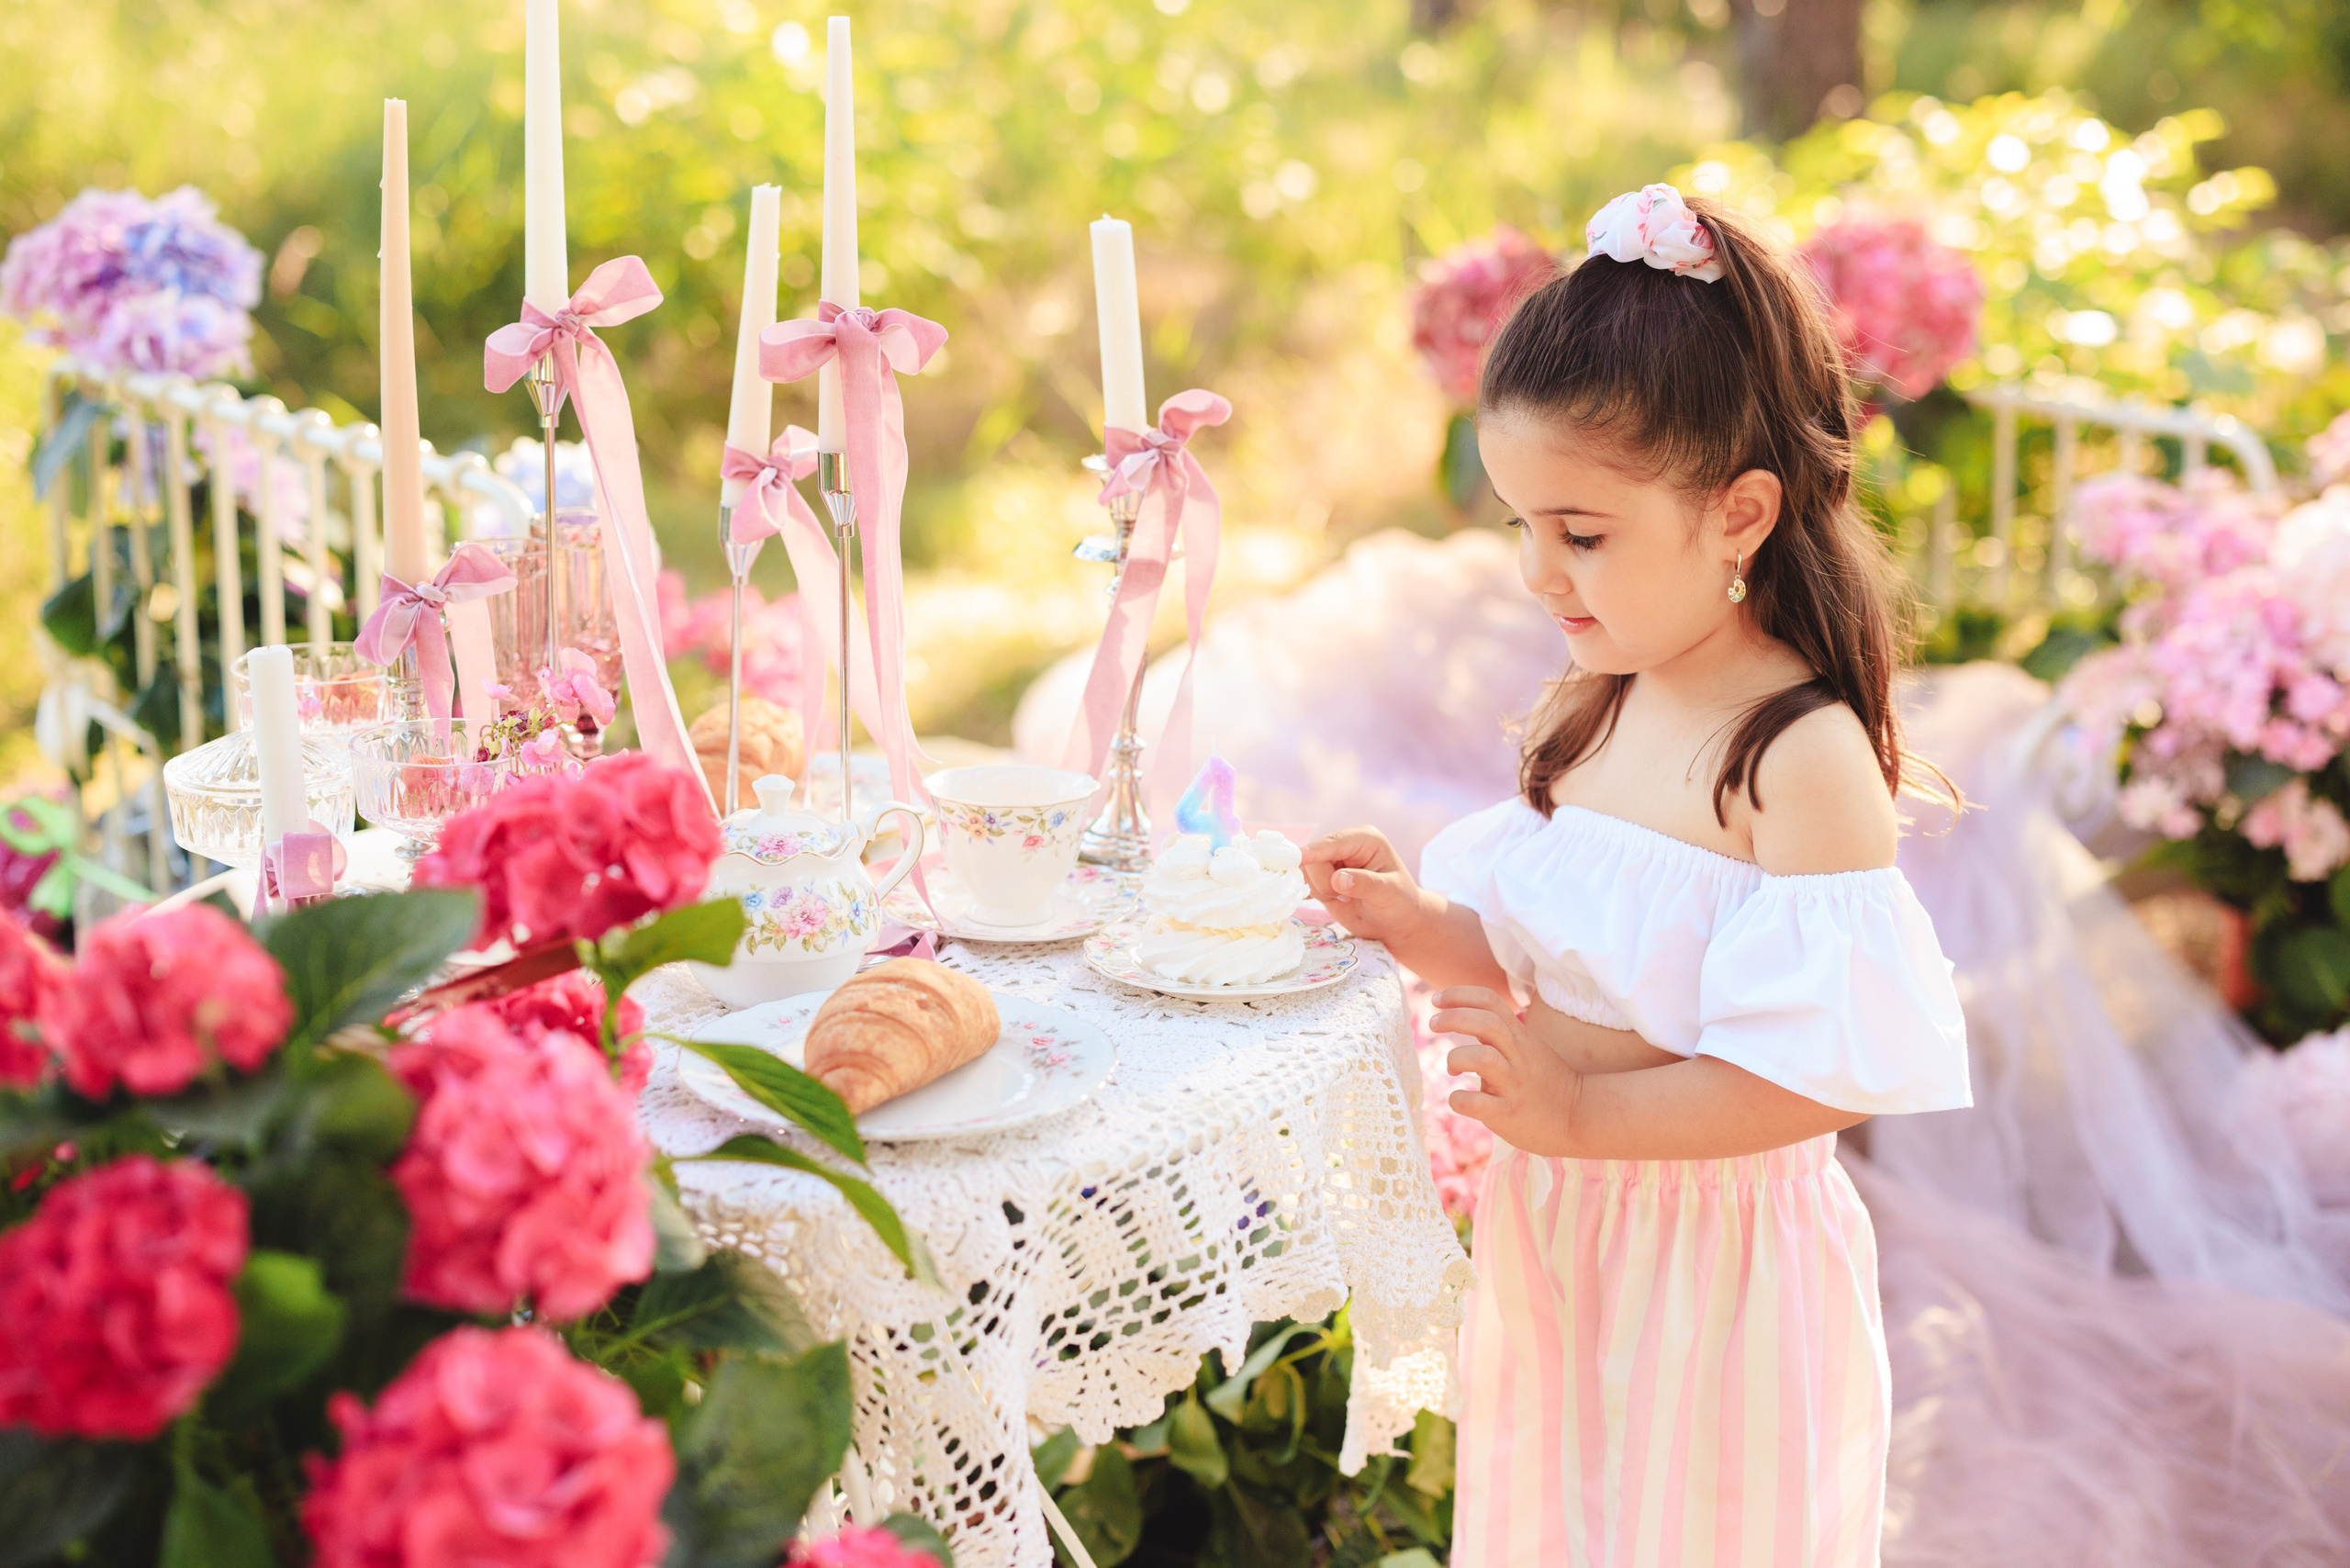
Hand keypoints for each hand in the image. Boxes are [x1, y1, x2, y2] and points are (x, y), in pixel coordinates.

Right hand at [1301, 827, 1427, 943]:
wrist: (1395, 923)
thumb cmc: (1399, 904)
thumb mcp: (1389, 894)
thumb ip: (1366, 884)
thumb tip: (1338, 879)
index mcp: (1365, 839)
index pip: (1334, 843)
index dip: (1315, 851)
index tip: (1298, 859)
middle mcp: (1346, 846)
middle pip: (1315, 857)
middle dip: (1324, 882)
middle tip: (1345, 897)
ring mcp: (1332, 861)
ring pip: (1307, 871)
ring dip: (1320, 890)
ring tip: (1344, 898)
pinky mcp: (1322, 876)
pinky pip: (1305, 881)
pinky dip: (1313, 893)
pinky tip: (1332, 899)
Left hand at [1436, 986, 1581, 1156]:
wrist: (1581, 1118)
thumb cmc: (1547, 1083)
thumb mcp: (1527, 1049)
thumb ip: (1499, 1034)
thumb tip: (1462, 1020)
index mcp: (1520, 1037)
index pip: (1490, 1000)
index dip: (1459, 995)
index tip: (1437, 1000)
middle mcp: (1517, 1056)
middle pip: (1485, 1022)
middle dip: (1453, 1017)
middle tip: (1433, 1024)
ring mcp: (1514, 1085)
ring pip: (1481, 1057)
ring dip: (1456, 1058)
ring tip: (1452, 1069)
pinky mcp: (1508, 1114)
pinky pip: (1474, 1103)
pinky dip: (1458, 1099)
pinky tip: (1459, 1101)